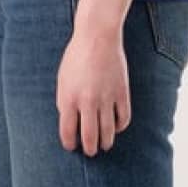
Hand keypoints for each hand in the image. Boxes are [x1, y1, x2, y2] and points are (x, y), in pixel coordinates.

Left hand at [55, 22, 131, 155]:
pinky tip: (116, 126)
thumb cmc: (77, 56)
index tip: (72, 145)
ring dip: (106, 142)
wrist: (97, 35)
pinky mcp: (122, 92)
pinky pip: (124, 119)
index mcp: (69, 98)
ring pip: (108, 133)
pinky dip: (120, 127)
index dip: (70, 144)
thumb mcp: (63, 79)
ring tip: (104, 144)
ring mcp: (106, 97)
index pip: (68, 133)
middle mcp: (87, 101)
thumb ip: (65, 102)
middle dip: (89, 149)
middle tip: (90, 151)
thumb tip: (70, 123)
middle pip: (89, 138)